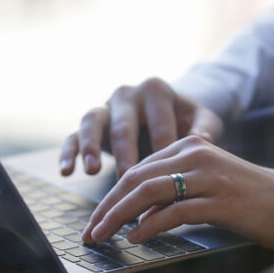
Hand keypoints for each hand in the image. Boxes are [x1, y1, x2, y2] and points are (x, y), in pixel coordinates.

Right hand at [59, 77, 223, 177]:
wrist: (166, 111)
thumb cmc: (186, 120)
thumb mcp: (201, 120)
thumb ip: (205, 128)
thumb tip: (205, 141)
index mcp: (156, 91)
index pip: (159, 123)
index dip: (163, 151)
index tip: (167, 179)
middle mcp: (127, 95)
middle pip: (124, 125)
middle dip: (125, 155)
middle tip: (128, 181)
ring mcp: (105, 107)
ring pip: (92, 123)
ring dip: (90, 148)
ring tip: (91, 172)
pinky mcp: (90, 123)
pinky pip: (73, 135)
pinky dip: (69, 152)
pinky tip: (68, 172)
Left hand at [81, 136, 273, 250]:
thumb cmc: (247, 200)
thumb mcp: (204, 187)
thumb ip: (172, 193)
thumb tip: (133, 216)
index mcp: (189, 146)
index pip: (138, 169)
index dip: (110, 197)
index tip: (95, 221)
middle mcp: (196, 155)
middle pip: (136, 178)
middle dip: (107, 207)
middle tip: (89, 232)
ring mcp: (209, 177)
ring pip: (149, 192)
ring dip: (119, 217)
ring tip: (102, 236)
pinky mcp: (221, 201)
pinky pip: (175, 211)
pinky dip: (150, 225)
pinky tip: (136, 238)